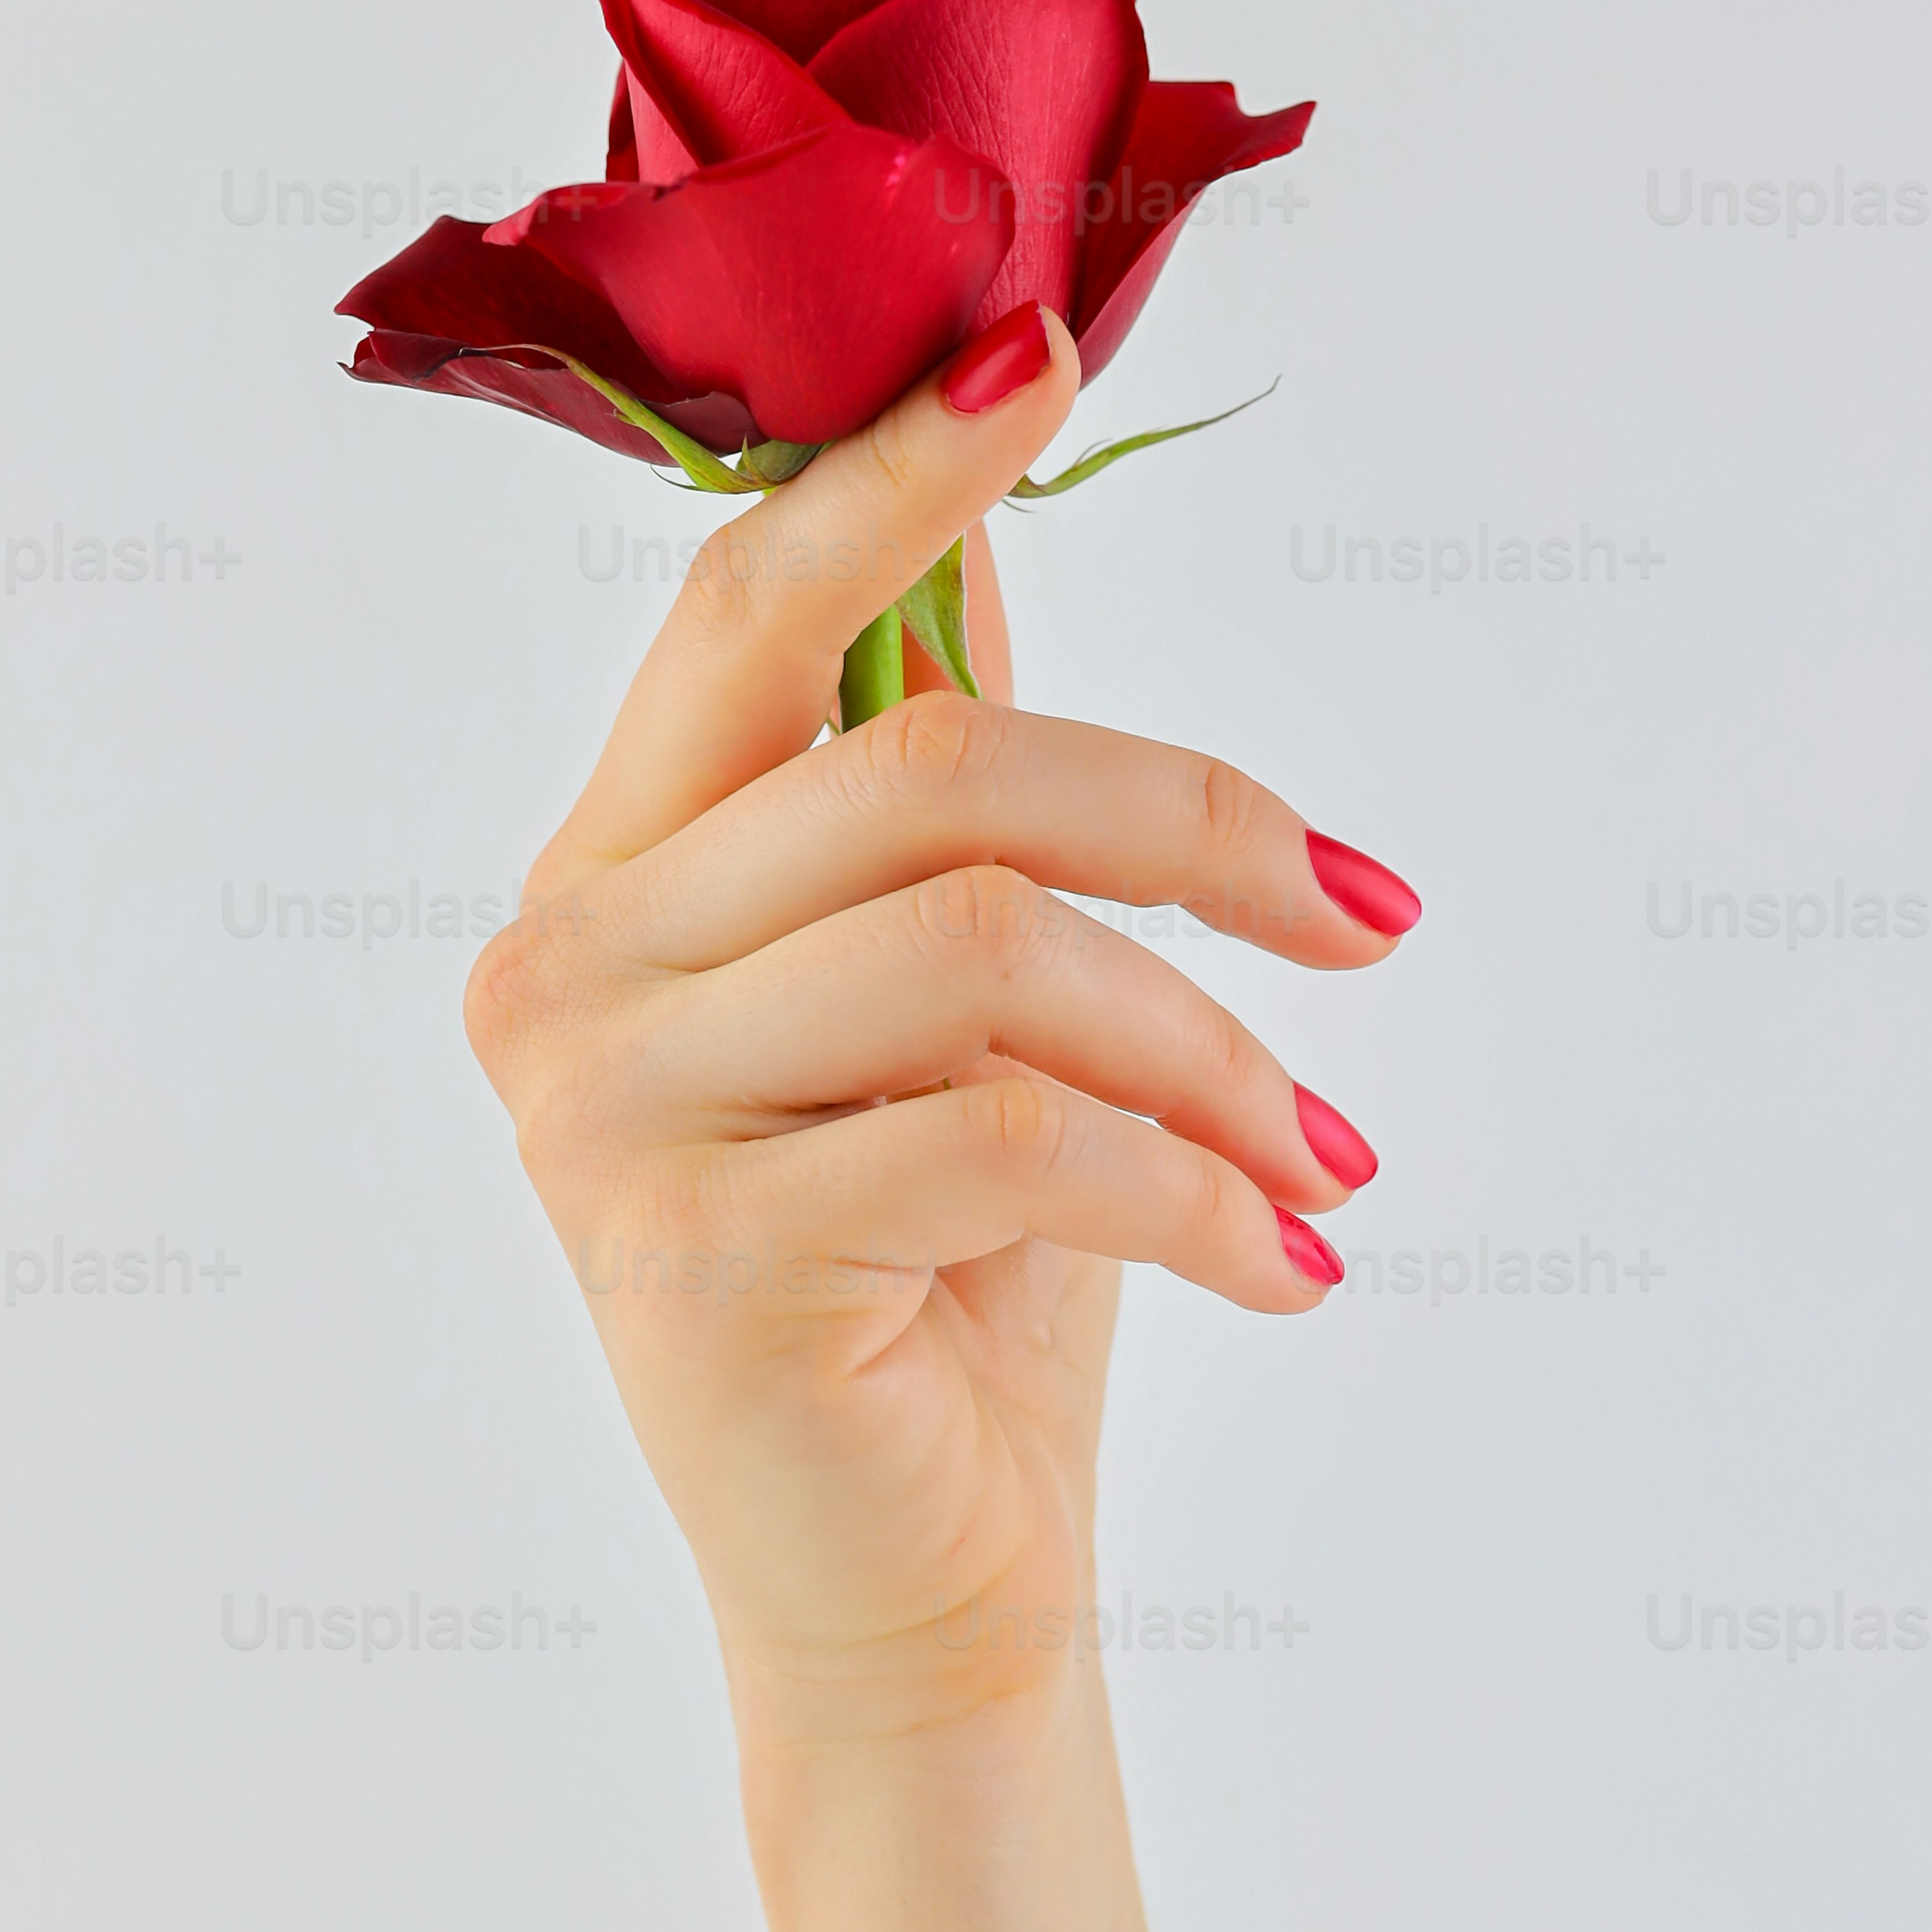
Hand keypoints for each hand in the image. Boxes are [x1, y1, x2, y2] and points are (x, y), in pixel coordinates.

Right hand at [461, 307, 1419, 1755]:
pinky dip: (1202, 1191)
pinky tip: (1293, 1263)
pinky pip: (1013, 1137)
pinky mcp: (696, 1258)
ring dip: (1219, 1051)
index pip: (750, 606)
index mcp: (615, 873)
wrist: (926, 1598)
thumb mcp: (980, 1009)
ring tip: (1324, 1162)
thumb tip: (986, 515)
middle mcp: (562, 968)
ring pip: (988, 949)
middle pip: (922, 769)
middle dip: (1198, 823)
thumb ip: (946, 784)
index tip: (1035, 333)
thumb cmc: (962, 1291)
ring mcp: (605, 1116)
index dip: (899, 464)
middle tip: (1369, 921)